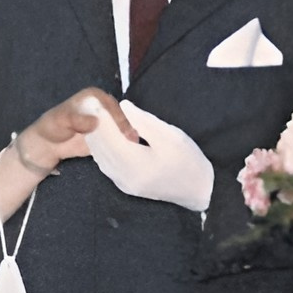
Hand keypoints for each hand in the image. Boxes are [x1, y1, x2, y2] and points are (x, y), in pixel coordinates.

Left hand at [12, 90, 129, 175]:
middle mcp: (102, 107)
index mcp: (93, 97)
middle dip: (126, 125)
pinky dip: (124, 142)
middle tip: (130, 136)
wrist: (49, 144)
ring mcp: (106, 122)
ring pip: (121, 126)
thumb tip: (95, 122)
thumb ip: (76, 119)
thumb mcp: (61, 119)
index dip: (116, 113)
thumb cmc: (54, 125)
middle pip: (119, 114)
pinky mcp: (108, 135)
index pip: (109, 102)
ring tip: (133, 143)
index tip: (120, 125)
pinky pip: (118, 137)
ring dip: (128, 134)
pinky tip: (129, 148)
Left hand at [88, 99, 214, 211]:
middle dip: (95, 127)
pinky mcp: (126, 186)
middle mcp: (124, 176)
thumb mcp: (172, 136)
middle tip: (91, 108)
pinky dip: (102, 150)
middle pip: (101, 148)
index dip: (102, 118)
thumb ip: (145, 121)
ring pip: (101, 157)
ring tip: (96, 121)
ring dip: (96, 139)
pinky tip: (104, 140)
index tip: (96, 102)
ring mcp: (124, 183)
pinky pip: (106, 165)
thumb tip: (124, 105)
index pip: (110, 137)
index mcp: (136, 163)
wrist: (200, 191)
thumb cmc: (190, 162)